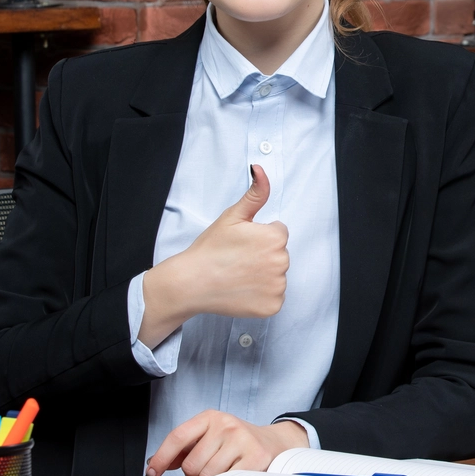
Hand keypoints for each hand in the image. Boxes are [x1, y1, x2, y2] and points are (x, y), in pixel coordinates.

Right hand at [137, 164, 288, 346]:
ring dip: (263, 276)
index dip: (259, 237)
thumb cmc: (211, 249)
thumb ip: (255, 193)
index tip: (241, 244)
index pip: (278, 233)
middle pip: (279, 254)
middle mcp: (281, 262)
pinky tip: (243, 290)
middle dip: (263, 255)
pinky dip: (261, 295)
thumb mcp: (232, 216)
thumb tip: (261, 169)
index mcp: (275, 238)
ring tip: (239, 275)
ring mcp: (278, 286)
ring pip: (277, 275)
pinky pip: (274, 296)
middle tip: (238, 260)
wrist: (192, 282)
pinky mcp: (273, 306)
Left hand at [145, 411, 308, 475]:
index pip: (177, 436)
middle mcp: (225, 424)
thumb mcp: (209, 437)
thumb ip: (182, 450)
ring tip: (224, 473)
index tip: (151, 474)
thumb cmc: (236, 442)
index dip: (161, 457)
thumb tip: (154, 464)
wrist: (274, 443)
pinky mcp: (255, 457)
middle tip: (208, 472)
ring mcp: (241, 439)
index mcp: (210, 417)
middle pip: (191, 464)